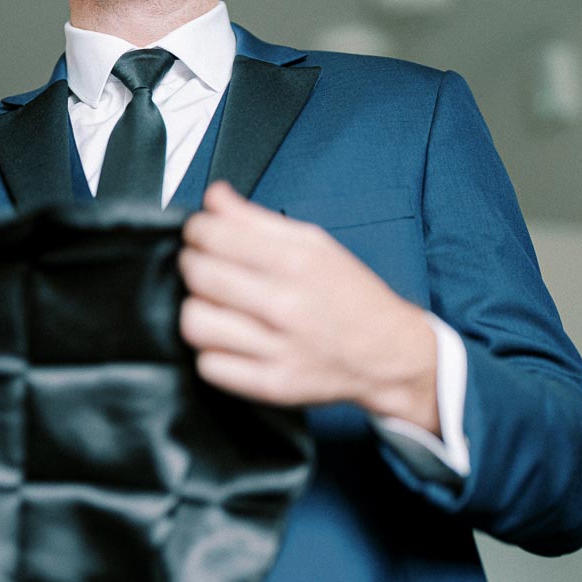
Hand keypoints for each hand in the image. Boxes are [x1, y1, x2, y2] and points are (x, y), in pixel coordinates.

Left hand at [179, 183, 439, 433]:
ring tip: (214, 306)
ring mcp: (279, 349)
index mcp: (297, 263)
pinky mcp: (273, 385)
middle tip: (202, 265)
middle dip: (191, 264)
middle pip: (200, 276)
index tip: (199, 234)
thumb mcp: (314, 244)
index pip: (215, 236)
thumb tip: (214, 196)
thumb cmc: (351, 296)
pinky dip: (210, 351)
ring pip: (196, 323)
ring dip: (197, 309)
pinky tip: (227, 340)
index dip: (196, 230)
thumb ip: (257, 219)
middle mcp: (287, 306)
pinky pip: (211, 365)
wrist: (389, 353)